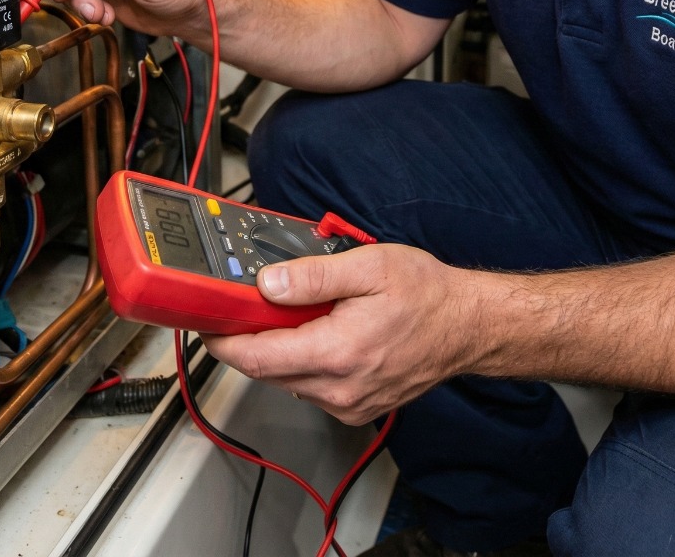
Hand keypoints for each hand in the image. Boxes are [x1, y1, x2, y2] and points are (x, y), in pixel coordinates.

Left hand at [203, 245, 482, 425]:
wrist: (467, 325)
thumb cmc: (424, 294)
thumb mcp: (368, 266)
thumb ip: (313, 276)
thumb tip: (267, 284)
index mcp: (337, 352)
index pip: (257, 358)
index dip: (223, 341)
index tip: (207, 322)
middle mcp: (339, 389)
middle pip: (266, 371)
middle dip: (246, 340)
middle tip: (240, 306)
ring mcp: (348, 404)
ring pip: (288, 379)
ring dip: (276, 350)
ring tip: (285, 313)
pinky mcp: (357, 408)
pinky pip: (312, 387)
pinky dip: (301, 361)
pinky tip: (316, 333)